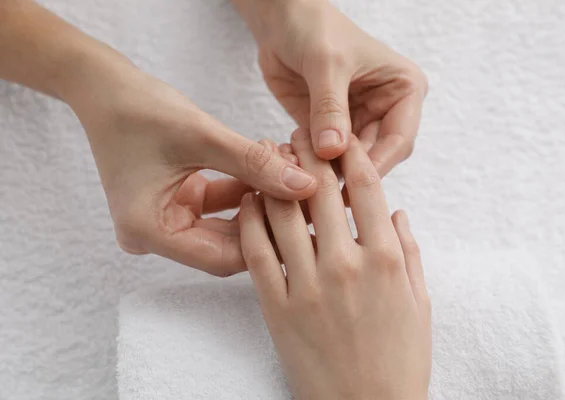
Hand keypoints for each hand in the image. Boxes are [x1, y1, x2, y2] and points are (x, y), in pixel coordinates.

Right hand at [63, 50, 316, 275]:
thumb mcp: (203, 136)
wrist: (104, 88)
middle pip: (228, 245)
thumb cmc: (141, 109)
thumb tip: (306, 185)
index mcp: (149, 233)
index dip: (268, 237)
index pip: (224, 258)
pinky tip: (270, 164)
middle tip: (305, 192)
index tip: (303, 214)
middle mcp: (155, 237)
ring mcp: (165, 221)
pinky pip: (220, 208)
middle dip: (268, 217)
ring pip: (228, 226)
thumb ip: (255, 164)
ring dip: (260, 200)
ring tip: (291, 170)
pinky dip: (245, 189)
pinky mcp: (176, 204)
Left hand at [234, 0, 427, 174]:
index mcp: (404, 91)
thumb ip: (330, 107)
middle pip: (377, 158)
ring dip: (327, 172)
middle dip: (350, 173)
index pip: (400, 139)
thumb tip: (333, 151)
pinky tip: (292, 165)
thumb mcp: (326, 63)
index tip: (351, 182)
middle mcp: (386, 111)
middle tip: (322, 188)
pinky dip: (310, 165)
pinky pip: (325, 159)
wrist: (282, 20)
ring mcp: (357, 124)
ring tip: (302, 176)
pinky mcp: (330, 131)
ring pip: (350, 164)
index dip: (377, 163)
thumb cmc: (315, 29)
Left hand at [239, 128, 431, 399]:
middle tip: (296, 133)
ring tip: (267, 156)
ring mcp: (310, 285)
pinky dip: (250, 221)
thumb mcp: (420, 304)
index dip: (349, 154)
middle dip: (307, 153)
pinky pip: (258, 254)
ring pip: (284, 215)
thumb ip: (411, 253)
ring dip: (274, 179)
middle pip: (320, 191)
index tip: (339, 136)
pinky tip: (247, 201)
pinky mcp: (279, 308)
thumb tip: (397, 212)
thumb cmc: (400, 360)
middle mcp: (348, 264)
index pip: (365, 188)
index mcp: (387, 259)